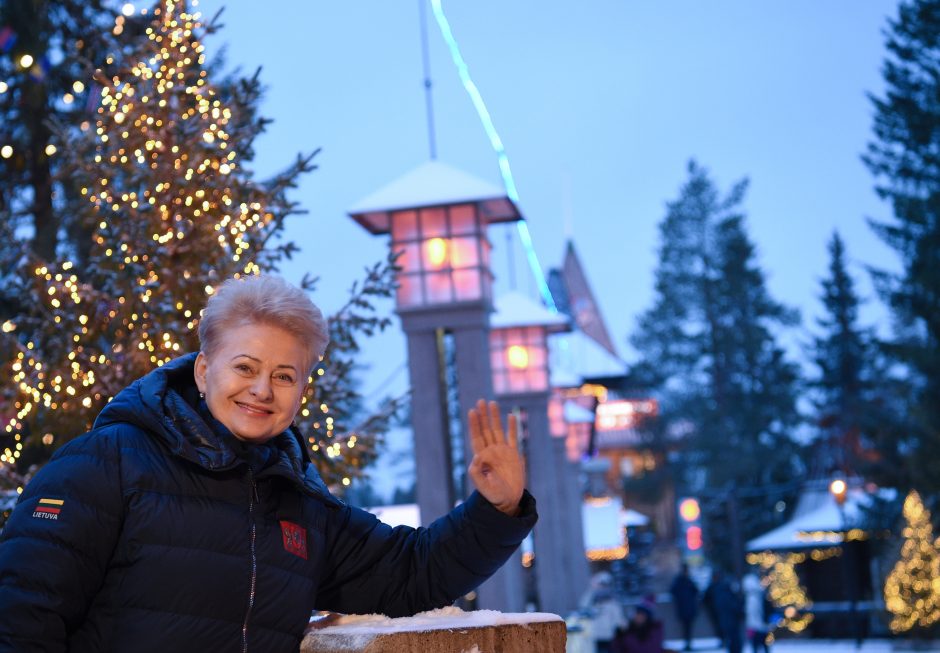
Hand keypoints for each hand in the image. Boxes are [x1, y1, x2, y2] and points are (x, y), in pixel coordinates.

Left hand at [467, 399, 524, 515]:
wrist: (507, 501)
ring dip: (495, 417)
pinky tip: (511, 415)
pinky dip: (512, 427)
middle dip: (483, 416)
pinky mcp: (514, 455)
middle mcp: (491, 451)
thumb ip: (476, 473)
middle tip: (480, 401)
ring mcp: (503, 452)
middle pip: (486, 429)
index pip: (477, 437)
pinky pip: (513, 437)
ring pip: (498, 430)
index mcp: (482, 457)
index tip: (472, 412)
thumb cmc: (493, 495)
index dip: (474, 425)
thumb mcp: (482, 486)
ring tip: (492, 403)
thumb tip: (476, 457)